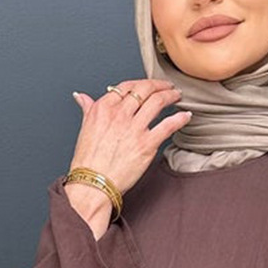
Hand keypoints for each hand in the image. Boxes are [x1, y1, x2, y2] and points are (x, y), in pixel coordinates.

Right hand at [66, 79, 191, 222]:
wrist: (93, 184)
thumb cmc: (88, 161)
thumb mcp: (84, 128)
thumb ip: (88, 109)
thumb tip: (81, 97)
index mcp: (103, 108)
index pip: (127, 86)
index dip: (141, 83)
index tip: (148, 85)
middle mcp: (119, 114)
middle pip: (144, 89)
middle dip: (159, 85)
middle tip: (167, 87)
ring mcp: (134, 128)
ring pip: (158, 101)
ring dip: (170, 96)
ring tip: (176, 96)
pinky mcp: (146, 144)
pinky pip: (168, 125)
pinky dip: (180, 118)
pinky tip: (186, 116)